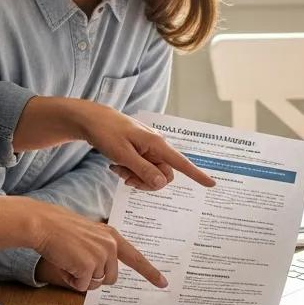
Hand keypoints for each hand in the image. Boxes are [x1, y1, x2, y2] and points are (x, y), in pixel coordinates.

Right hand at [26, 199, 167, 289]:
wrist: (44, 224)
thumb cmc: (62, 232)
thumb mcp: (90, 238)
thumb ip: (102, 253)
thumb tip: (104, 277)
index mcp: (112, 237)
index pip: (136, 258)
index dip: (150, 272)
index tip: (163, 283)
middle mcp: (111, 245)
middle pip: (110, 278)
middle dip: (94, 277)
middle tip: (77, 262)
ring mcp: (102, 255)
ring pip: (96, 284)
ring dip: (81, 279)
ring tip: (69, 260)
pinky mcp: (89, 265)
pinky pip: (82, 286)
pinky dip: (72, 280)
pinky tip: (65, 263)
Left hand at [75, 103, 213, 191]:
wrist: (92, 120)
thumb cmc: (107, 133)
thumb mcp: (123, 155)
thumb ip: (143, 170)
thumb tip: (162, 183)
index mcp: (157, 144)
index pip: (181, 163)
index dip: (196, 174)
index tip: (211, 184)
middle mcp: (157, 147)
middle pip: (164, 175)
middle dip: (146, 181)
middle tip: (126, 178)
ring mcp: (149, 149)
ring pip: (152, 174)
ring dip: (135, 176)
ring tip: (117, 169)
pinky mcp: (141, 151)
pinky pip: (143, 168)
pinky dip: (130, 171)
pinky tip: (116, 166)